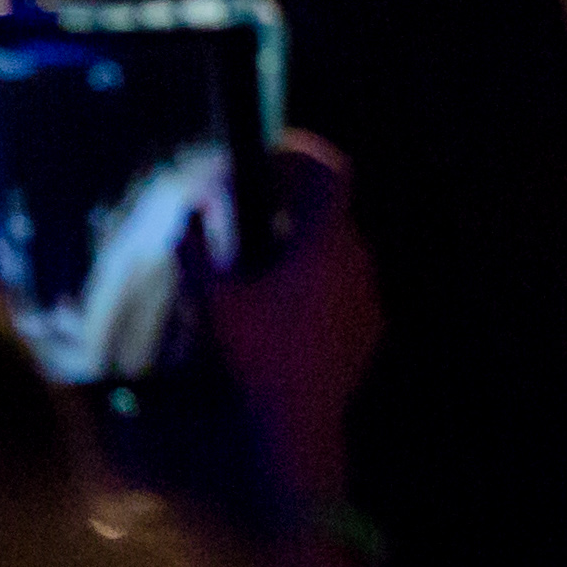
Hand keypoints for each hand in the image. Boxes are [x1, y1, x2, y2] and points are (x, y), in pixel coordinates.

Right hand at [200, 130, 381, 513]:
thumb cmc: (257, 353)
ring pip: (337, 248)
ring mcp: (370, 290)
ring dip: (303, 241)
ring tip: (260, 255)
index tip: (274, 147)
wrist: (300, 419)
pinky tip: (284, 300)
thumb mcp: (217, 299)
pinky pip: (344, 283)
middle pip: (331, 209)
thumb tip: (194, 211)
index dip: (306, 152)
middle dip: (293, 198)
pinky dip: (317, 278)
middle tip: (253, 202)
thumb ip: (199, 248)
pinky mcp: (372, 320)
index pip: (332, 173)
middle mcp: (358, 257)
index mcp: (326, 242)